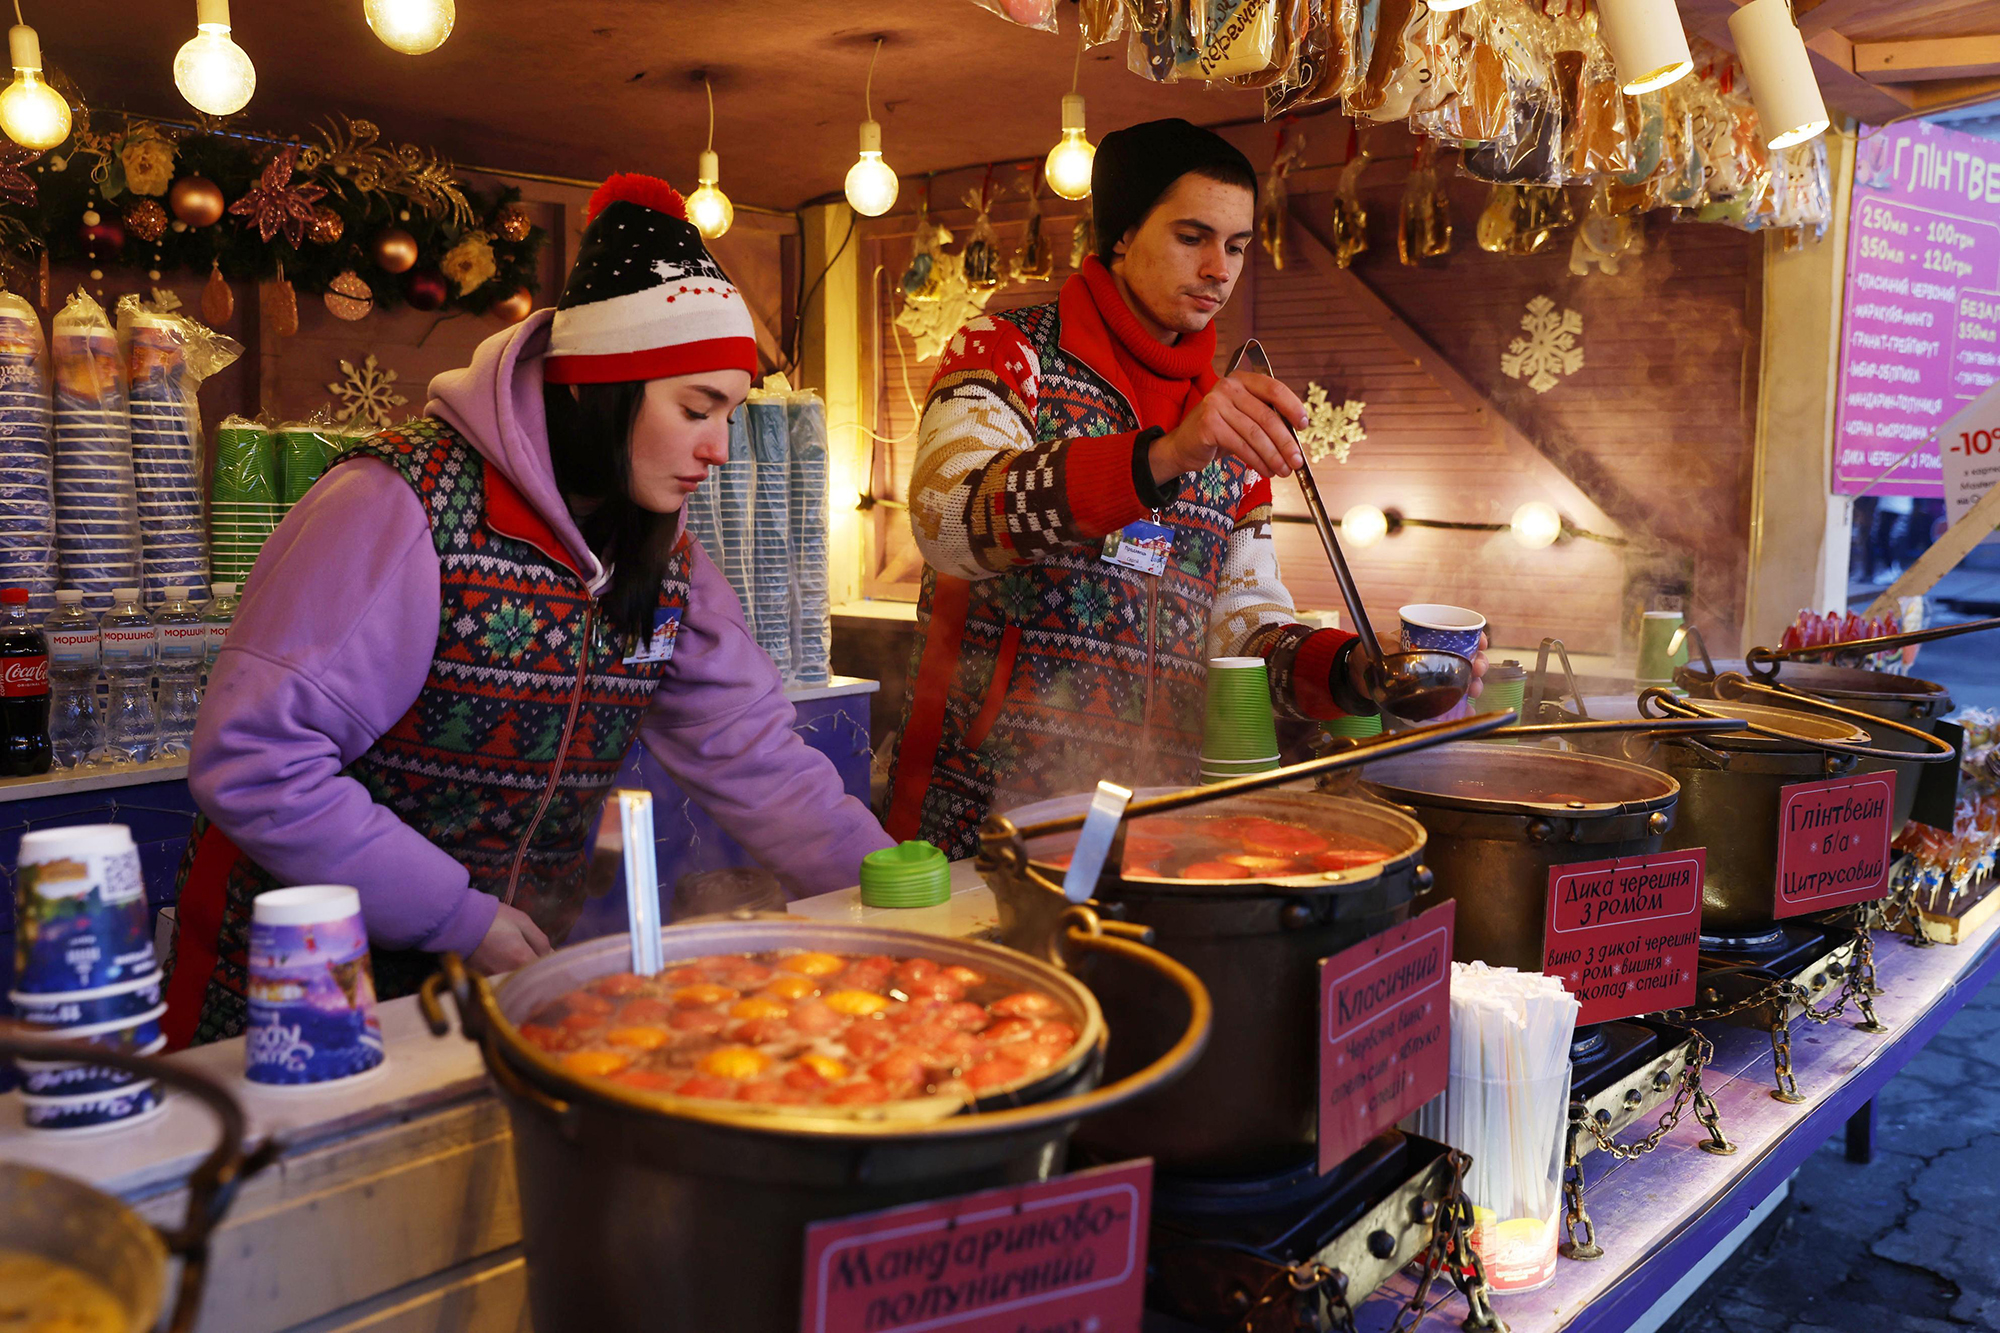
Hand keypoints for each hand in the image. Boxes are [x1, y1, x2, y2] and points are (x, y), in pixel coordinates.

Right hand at [466, 902, 551, 975]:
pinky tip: (499, 962)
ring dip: (518, 973)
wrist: (459, 920)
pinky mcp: (480, 979)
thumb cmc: (494, 918)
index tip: (545, 957)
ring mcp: (493, 979)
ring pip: (513, 981)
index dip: (547, 963)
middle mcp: (508, 974)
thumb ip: (540, 940)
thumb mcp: (522, 922)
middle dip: (533, 970)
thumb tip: (551, 955)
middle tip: (531, 958)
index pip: (544, 970)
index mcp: (522, 959)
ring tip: (512, 959)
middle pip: (528, 978)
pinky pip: (498, 981)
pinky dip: (502, 974)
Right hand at [1149, 370, 1307, 483]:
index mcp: (1242, 380)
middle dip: (1285, 442)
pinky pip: (1241, 446)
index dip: (1293, 407)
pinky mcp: (1208, 424)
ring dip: (1273, 456)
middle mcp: (1228, 386)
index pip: (1274, 389)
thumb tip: (1296, 439)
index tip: (1304, 425)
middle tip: (1296, 461)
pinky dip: (1257, 461)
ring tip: (1283, 470)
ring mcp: (1215, 403)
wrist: (1183, 446)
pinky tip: (1265, 470)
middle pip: (1267, 416)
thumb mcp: (1245, 419)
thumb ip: (1267, 419)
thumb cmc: (1219, 433)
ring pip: (1255, 434)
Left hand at [1345, 631, 1489, 699]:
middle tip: (1477, 669)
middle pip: (1469, 658)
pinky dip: (1462, 707)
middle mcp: (1439, 657)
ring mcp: (1437, 676)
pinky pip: (1452, 701)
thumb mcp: (1379, 643)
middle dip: (1479, 663)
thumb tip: (1396, 650)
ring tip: (1473, 690)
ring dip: (1474, 684)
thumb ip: (1388, 645)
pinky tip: (1467, 711)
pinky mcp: (1432, 695)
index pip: (1461, 635)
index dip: (1476, 638)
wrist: (1359, 675)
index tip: (1481, 643)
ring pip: (1465, 679)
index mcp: (1431, 639)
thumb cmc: (1371, 652)